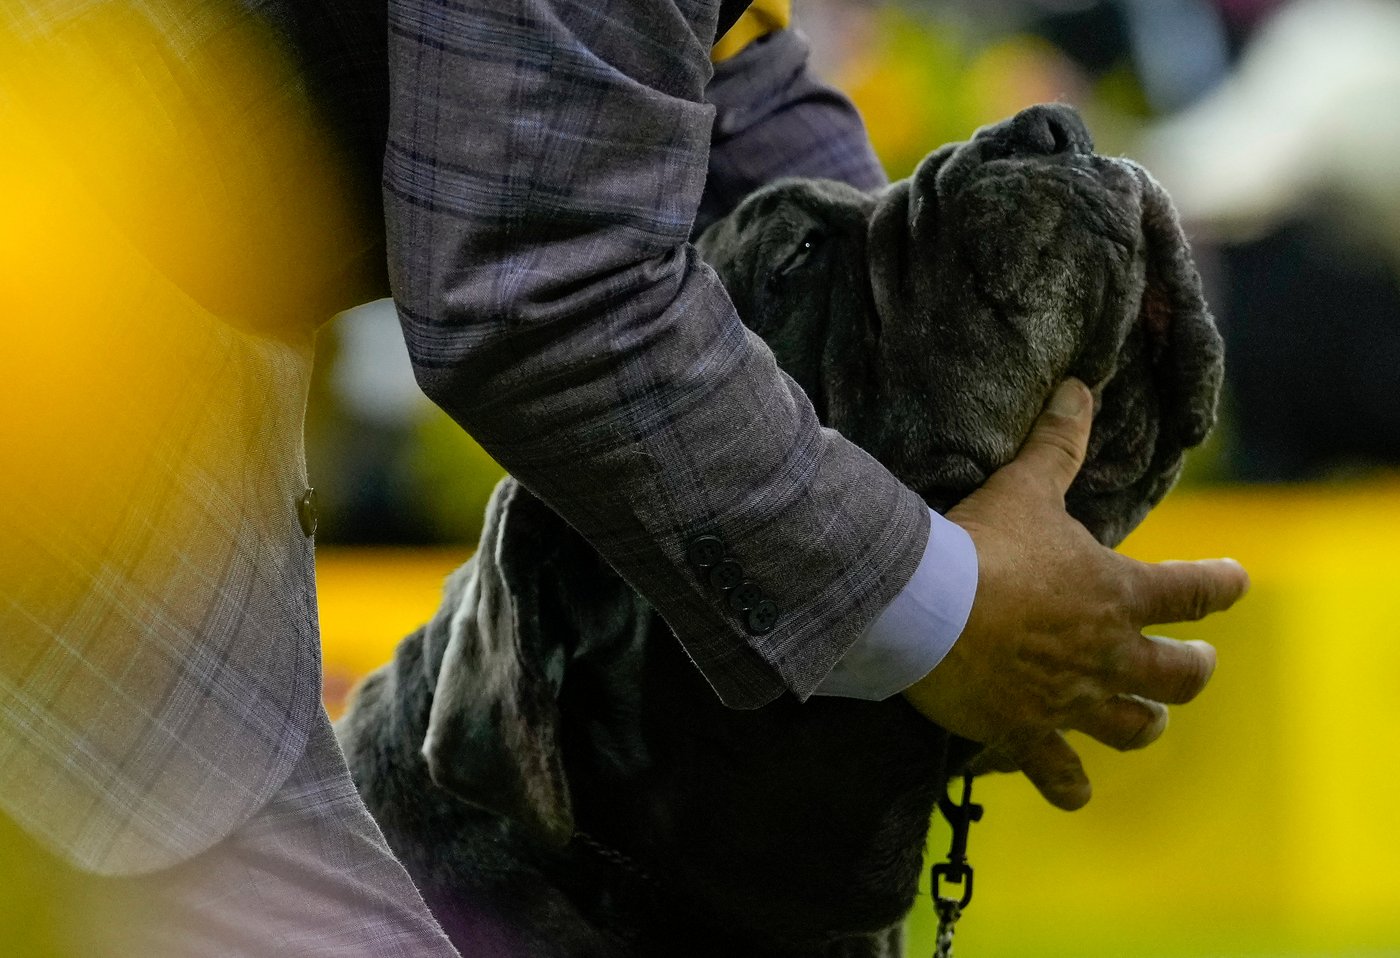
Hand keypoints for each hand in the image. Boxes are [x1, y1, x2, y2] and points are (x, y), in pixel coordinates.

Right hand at [902, 379, 1248, 809]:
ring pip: (1134, 728)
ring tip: (1144, 719)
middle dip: (1193, 671)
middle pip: (1180, 676)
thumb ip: (1058, 444)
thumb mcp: (1025, 487)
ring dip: (1143, 723)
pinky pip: (1061, 775)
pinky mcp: (1028, 733)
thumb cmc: (983, 545)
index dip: (1221, 585)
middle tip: (1196, 666)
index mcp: (1119, 593)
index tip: (1234, 581)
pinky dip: (1069, 786)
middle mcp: (1109, 654)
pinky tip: (1074, 791)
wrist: (928, 608)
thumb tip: (1078, 388)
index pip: (1196, 592)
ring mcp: (1072, 700)